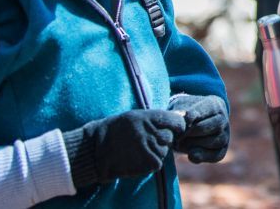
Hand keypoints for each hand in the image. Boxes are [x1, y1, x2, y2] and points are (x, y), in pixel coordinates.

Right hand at [64, 109, 185, 187]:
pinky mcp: (148, 163)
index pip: (178, 122)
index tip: (169, 129)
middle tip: (145, 140)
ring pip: (164, 151)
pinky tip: (135, 158)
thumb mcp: (137, 116)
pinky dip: (149, 162)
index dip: (176, 126)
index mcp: (150, 117)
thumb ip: (160, 117)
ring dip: (155, 151)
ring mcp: (151, 148)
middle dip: (162, 140)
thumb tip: (184, 115)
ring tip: (137, 149)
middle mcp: (152, 131)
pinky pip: (157, 163)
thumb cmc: (117, 130)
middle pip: (171, 137)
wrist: (95, 149)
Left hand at [169, 94, 229, 162]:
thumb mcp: (180, 107)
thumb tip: (183, 121)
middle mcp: (223, 119)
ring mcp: (224, 135)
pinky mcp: (222, 150)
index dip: (188, 118)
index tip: (177, 123)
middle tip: (177, 136)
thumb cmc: (186, 113)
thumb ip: (180, 112)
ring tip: (180, 144)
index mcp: (214, 105)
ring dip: (194, 145)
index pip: (202, 111)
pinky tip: (190, 154)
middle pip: (207, 127)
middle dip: (190, 133)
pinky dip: (202, 157)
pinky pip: (215, 156)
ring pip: (213, 142)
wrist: (191, 124)